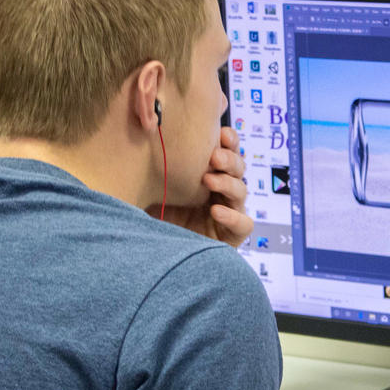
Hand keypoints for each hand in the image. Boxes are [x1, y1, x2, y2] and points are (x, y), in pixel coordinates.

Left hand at [154, 126, 252, 246]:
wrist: (152, 257)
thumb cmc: (151, 217)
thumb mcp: (149, 188)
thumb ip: (153, 166)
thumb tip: (145, 132)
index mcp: (206, 175)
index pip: (225, 152)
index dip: (228, 140)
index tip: (219, 132)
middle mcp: (220, 192)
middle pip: (238, 169)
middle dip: (229, 159)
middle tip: (213, 157)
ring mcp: (228, 214)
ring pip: (242, 192)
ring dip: (228, 183)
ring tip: (208, 181)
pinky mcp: (232, 237)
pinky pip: (244, 224)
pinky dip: (233, 216)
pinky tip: (216, 212)